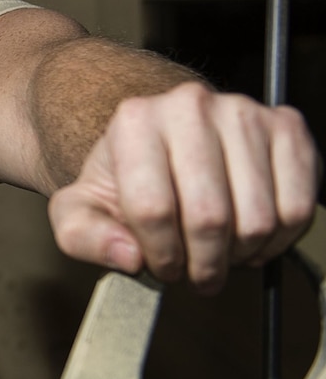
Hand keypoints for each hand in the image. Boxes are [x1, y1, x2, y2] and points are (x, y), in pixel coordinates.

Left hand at [48, 82, 316, 292]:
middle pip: (208, 216)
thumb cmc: (123, 182)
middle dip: (202, 263)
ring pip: (257, 218)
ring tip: (221, 253)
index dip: (160, 254)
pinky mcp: (287, 127)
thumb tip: (127, 257)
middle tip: (196, 272)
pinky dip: (278, 240)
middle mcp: (190, 106)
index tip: (160, 266)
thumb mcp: (80, 212)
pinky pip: (298, 207)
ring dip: (240, 255)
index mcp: (135, 121)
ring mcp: (244, 111)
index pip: (152, 208)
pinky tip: (252, 238)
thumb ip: (85, 238)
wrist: (165, 141)